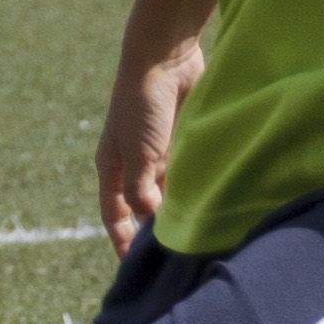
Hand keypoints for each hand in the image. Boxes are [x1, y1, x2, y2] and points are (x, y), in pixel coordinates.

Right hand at [96, 40, 200, 250]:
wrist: (166, 57)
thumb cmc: (143, 103)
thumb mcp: (139, 151)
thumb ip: (141, 188)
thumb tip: (150, 218)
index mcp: (113, 166)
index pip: (114, 213)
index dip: (121, 239)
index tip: (132, 266)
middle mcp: (134, 162)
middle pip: (143, 206)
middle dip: (155, 228)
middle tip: (174, 256)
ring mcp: (159, 151)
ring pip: (168, 191)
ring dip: (179, 209)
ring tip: (196, 235)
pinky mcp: (181, 140)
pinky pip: (187, 172)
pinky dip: (195, 187)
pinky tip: (210, 204)